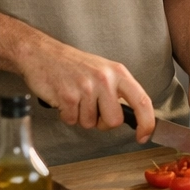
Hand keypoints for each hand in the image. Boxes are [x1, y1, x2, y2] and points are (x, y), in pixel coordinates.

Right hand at [19, 37, 155, 141]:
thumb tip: (133, 115)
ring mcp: (86, 87)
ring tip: (75, 98)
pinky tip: (64, 99)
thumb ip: (118, 90)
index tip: (144, 135)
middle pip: (113, 121)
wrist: (43, 53)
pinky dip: (67, 115)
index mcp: (118, 73)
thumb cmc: (74, 64)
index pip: (142, 101)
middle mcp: (105, 79)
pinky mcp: (67, 96)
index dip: (146, 122)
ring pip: (90, 123)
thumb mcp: (104, 71)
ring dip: (81, 117)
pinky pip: (72, 120)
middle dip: (102, 122)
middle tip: (92, 108)